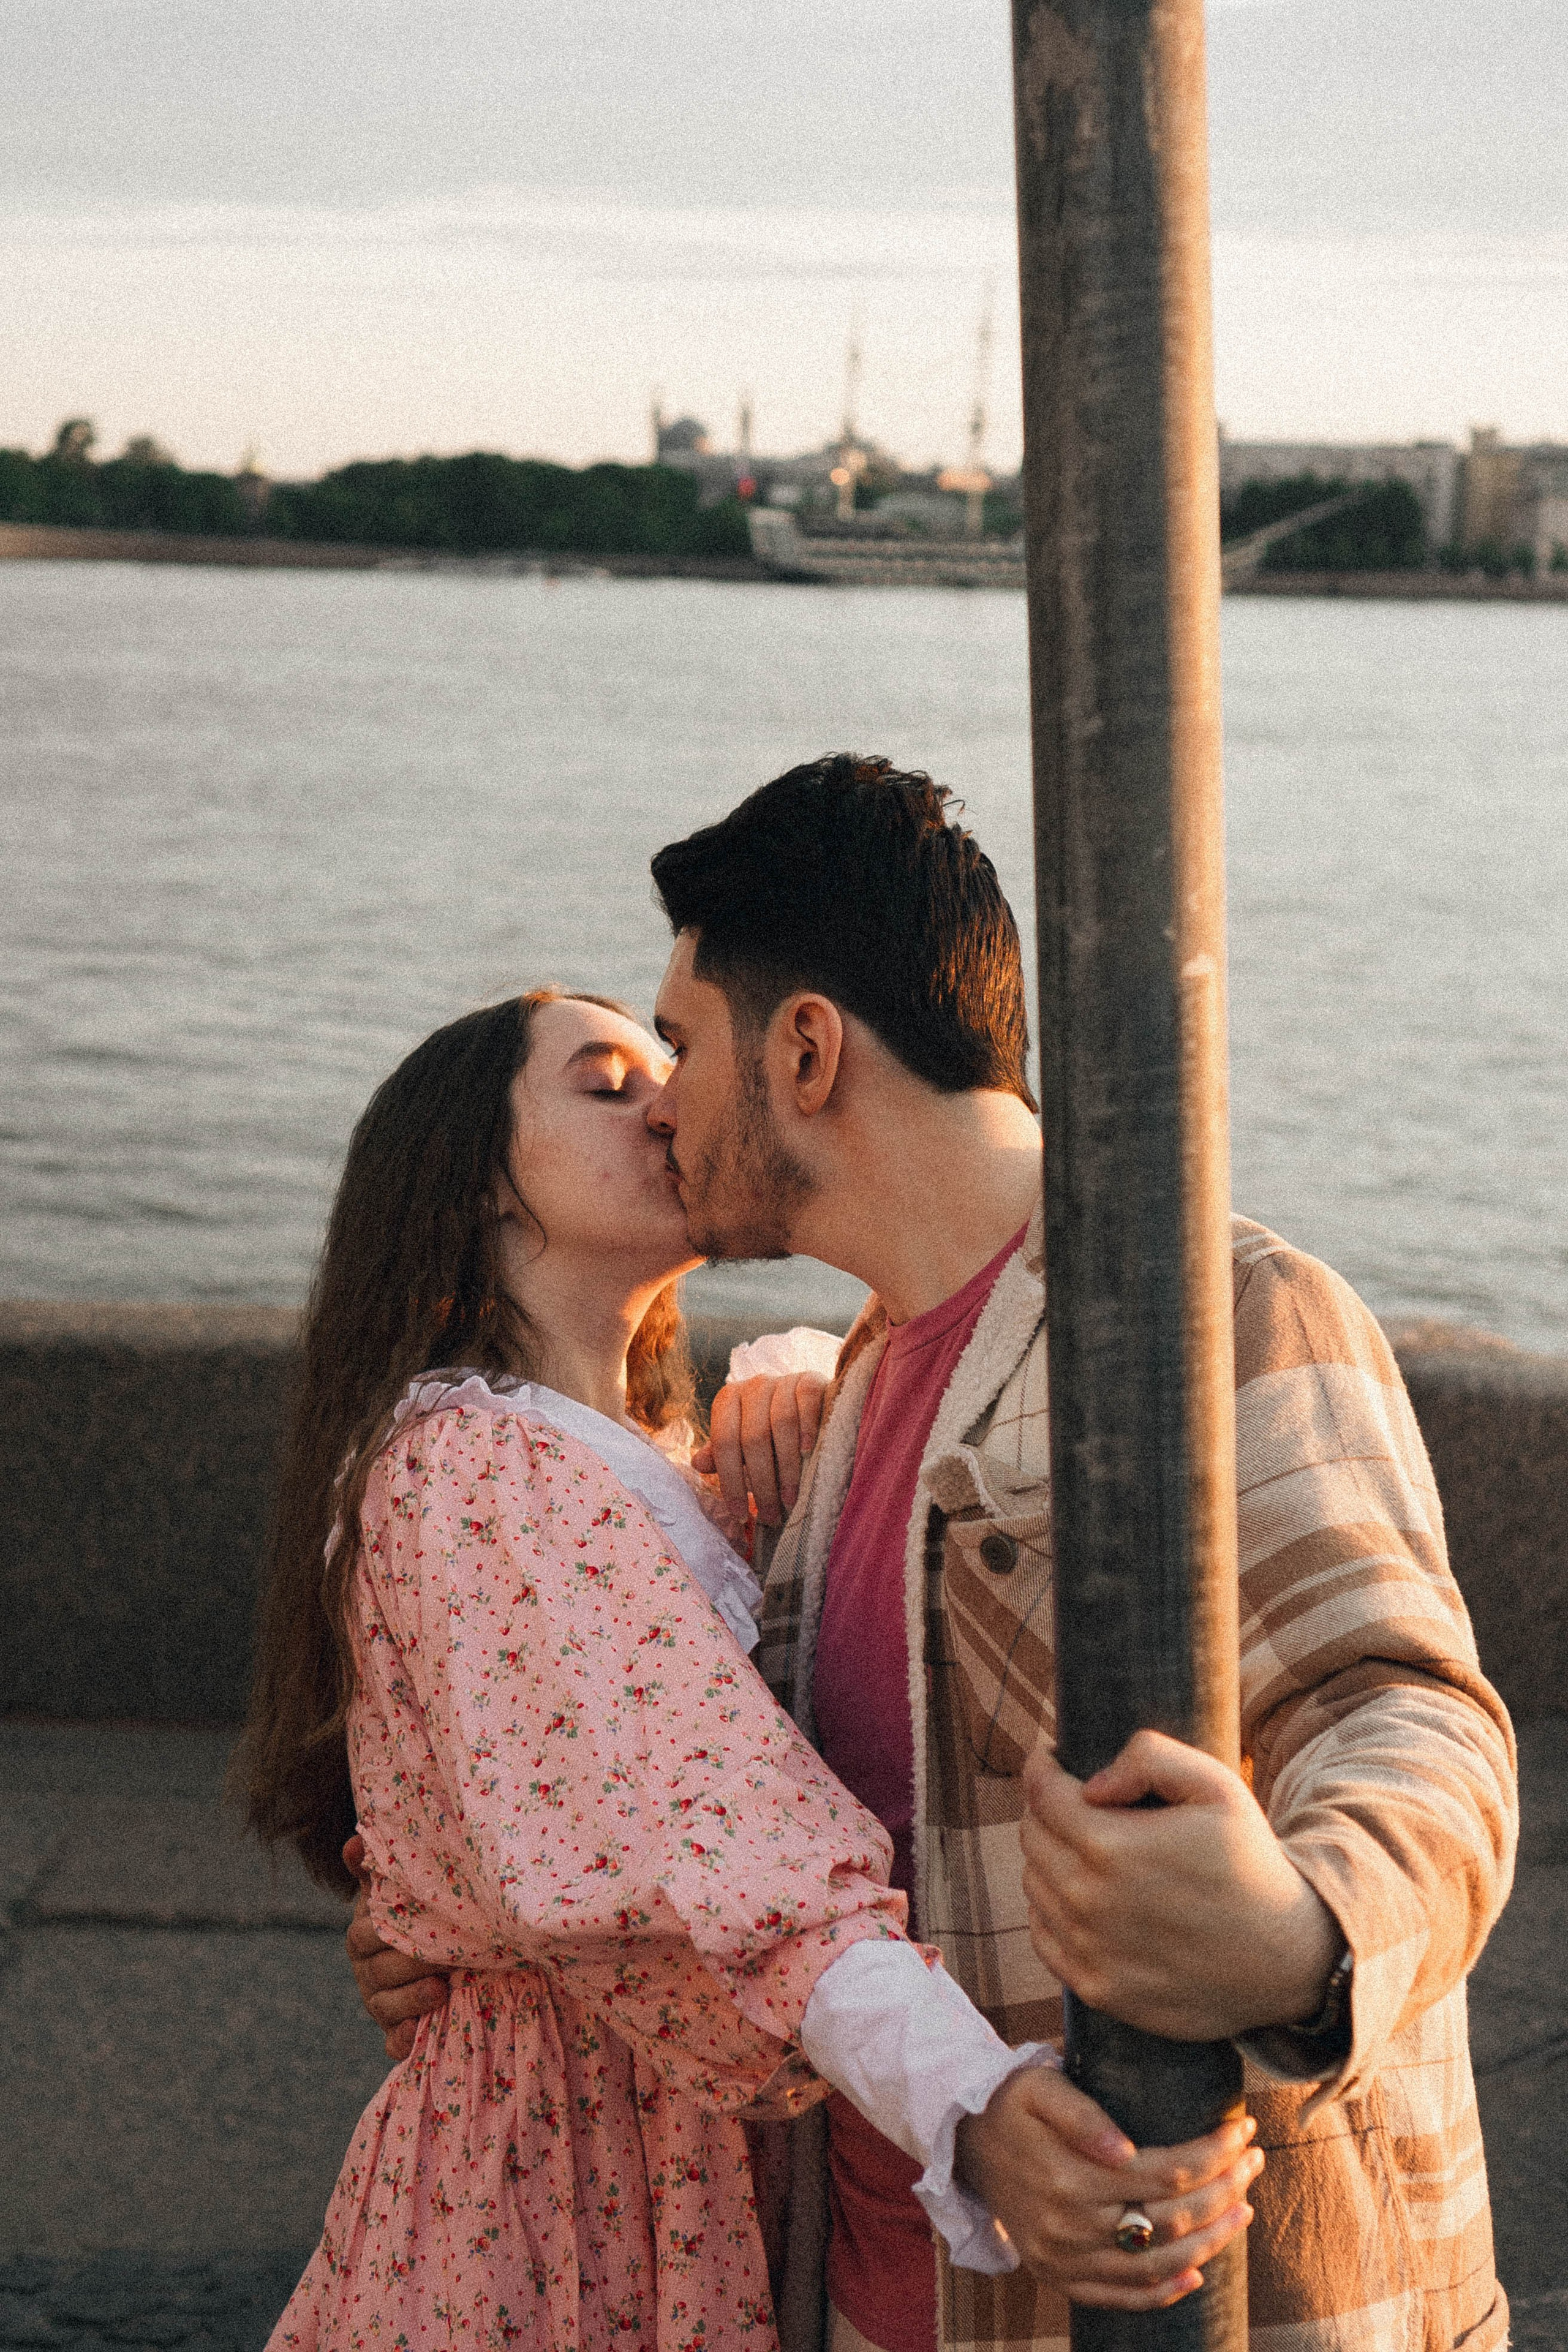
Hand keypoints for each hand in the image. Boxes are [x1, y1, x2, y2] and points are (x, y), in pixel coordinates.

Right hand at [342, 1833, 450, 2059]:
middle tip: (447, 1955)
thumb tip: (355, 1839)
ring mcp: (379, 2004)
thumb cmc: (411, 1915)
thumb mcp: (394, 1891)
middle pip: (379, 1971)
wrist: (434, 1957)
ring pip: (387, 2007)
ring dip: (412, 2001)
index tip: (421, 1924)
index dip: (390, 1932)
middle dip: (411, 1964)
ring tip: (441, 1990)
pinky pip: (392, 2043)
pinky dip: (402, 2041)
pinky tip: (415, 2037)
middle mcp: (367, 1972)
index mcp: (362, 1936)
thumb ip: (374, 1869)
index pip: (366, 1935)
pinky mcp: (394, 2033)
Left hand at [691, 1370, 827, 1525]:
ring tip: (789, 1500)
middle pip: (753, 1437)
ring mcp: (782, 1380)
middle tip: (771, 1515)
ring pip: (782, 1423)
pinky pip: (807, 1401)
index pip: (724, 1442)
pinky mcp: (810, 1379)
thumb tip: (698, 1463)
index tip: (740, 1514)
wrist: (809, 1406)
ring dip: (787, 1467)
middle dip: (762, 1482)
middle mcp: (753, 1386)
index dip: (730, 1481)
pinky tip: (808, 1453)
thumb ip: (722, 1454)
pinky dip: (807, 1427)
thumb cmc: (769, 1434)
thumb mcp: (742, 1445)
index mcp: (728, 1400)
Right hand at [955, 2066, 1261, 2307]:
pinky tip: (1198, 2273)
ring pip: (1156, 2264)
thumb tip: (1125, 2148)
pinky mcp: (1061, 2277)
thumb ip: (1081, 2114)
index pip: (1166, 2174)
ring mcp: (1065, 2259)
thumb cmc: (1011, 2104)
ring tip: (1244, 2208)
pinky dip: (1164, 2292)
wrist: (966, 2143)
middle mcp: (1069, 2226)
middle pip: (1170, 2219)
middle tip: (1254, 2160)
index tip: (1242, 2129)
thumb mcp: (1038, 2086)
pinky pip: (1121, 2297)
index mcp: (1069, 2176)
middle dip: (1224, 2188)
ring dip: (1210, 2240)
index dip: (1213, 2154)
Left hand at [1021, 1731, 1343, 2041]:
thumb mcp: (1217, 1785)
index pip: (1041, 1793)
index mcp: (1110, 1847)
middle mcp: (1088, 1902)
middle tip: (1075, 1801)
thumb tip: (1091, 1785)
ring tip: (1084, 1846)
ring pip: (1033, 1883)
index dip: (1042, 1766)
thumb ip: (1149, 1758)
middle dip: (1045, 1808)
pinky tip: (1083, 1896)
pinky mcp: (1097, 1990)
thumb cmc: (1250, 1862)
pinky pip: (1043, 1937)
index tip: (1051, 1757)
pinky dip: (1052, 1909)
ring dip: (1048, 1857)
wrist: (1287, 1958)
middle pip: (1032, 1836)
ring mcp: (1089, 1951)